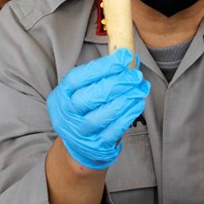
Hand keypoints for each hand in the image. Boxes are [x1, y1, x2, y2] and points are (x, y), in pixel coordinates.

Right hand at [47, 49, 149, 169]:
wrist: (78, 145)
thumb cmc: (84, 110)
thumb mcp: (82, 91)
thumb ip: (102, 74)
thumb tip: (129, 56)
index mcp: (61, 95)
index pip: (80, 77)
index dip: (104, 66)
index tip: (124, 56)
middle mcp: (67, 115)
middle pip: (93, 96)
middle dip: (119, 83)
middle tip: (136, 75)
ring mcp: (80, 132)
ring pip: (104, 114)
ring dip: (126, 99)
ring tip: (141, 88)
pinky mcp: (95, 146)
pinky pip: (114, 130)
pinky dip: (128, 115)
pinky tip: (138, 103)